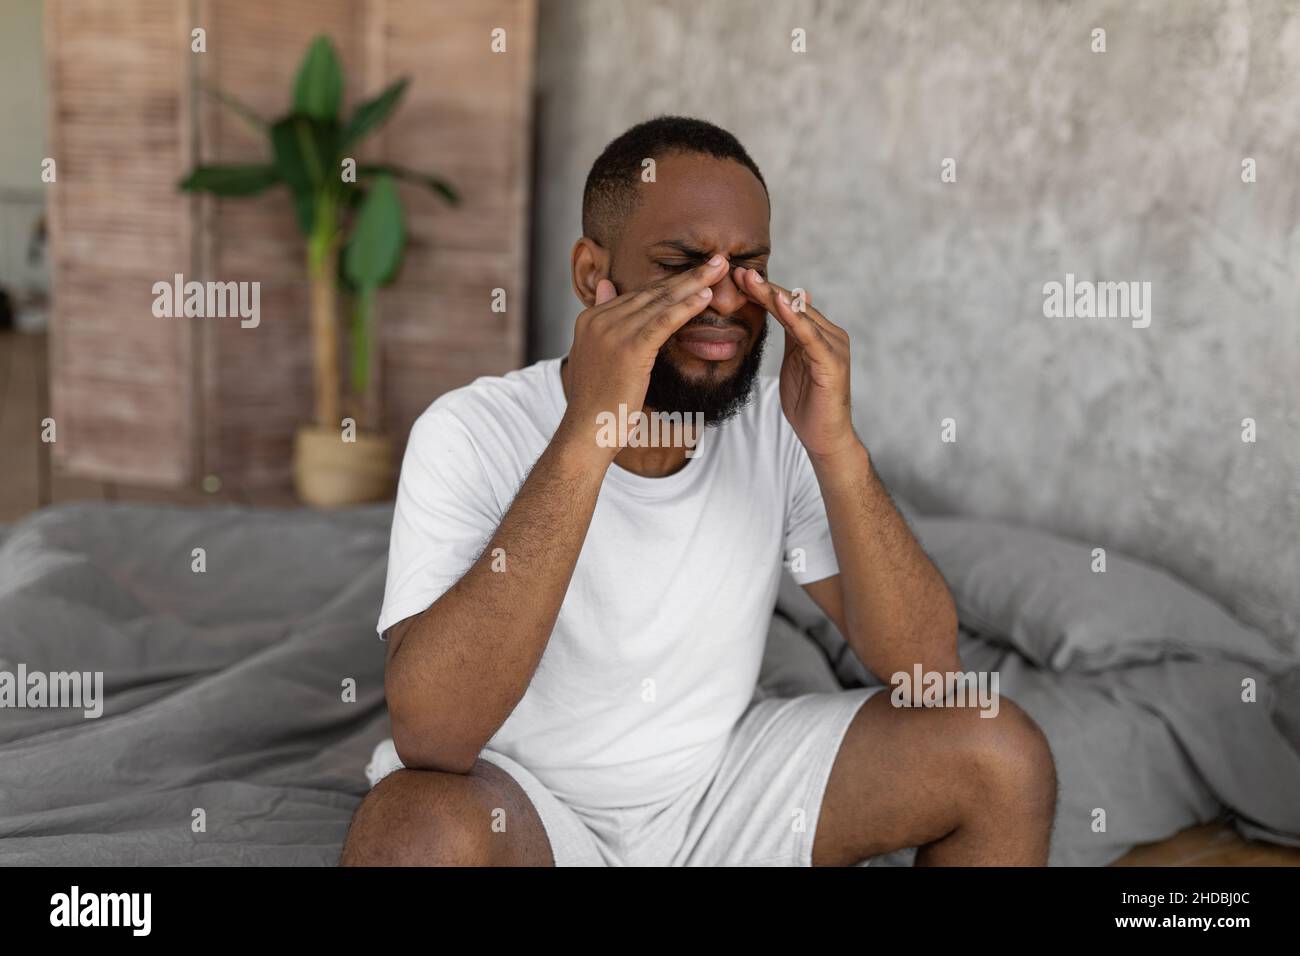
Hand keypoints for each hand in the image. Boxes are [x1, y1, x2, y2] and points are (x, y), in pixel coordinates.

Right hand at [558, 255, 729, 461]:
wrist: (587, 432)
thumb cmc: (598, 403)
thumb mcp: (596, 354)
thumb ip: (603, 318)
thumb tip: (607, 285)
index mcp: (590, 319)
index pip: (638, 295)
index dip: (670, 283)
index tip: (697, 272)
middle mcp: (599, 320)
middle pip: (652, 293)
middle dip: (688, 275)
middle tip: (718, 260)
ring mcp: (613, 331)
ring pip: (661, 302)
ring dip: (694, 284)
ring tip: (721, 269)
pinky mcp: (631, 348)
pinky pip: (664, 321)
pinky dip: (686, 307)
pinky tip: (706, 297)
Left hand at [733, 267, 857, 459]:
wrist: (824, 437)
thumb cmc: (808, 403)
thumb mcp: (795, 363)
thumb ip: (792, 336)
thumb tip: (786, 309)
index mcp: (820, 334)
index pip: (789, 306)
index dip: (764, 291)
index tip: (738, 277)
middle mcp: (831, 335)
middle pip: (794, 305)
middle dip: (765, 288)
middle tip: (740, 270)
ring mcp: (834, 347)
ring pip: (800, 316)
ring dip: (775, 296)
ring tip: (752, 280)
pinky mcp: (832, 362)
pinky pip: (810, 336)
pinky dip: (796, 318)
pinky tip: (780, 303)